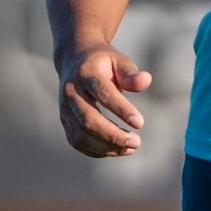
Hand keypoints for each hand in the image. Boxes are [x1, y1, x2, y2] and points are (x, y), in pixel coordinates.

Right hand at [57, 43, 151, 157]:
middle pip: (88, 119)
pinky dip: (97, 150)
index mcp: (86, 73)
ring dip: (105, 146)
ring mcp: (65, 108)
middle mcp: (71, 92)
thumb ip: (131, 74)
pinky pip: (77, 141)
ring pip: (80, 135)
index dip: (121, 109)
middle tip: (136, 142)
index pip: (102, 93)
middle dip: (112, 135)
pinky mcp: (64, 121)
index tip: (140, 123)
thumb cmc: (104, 63)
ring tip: (130, 148)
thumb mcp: (119, 61)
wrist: (74, 59)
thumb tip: (145, 81)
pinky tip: (116, 149)